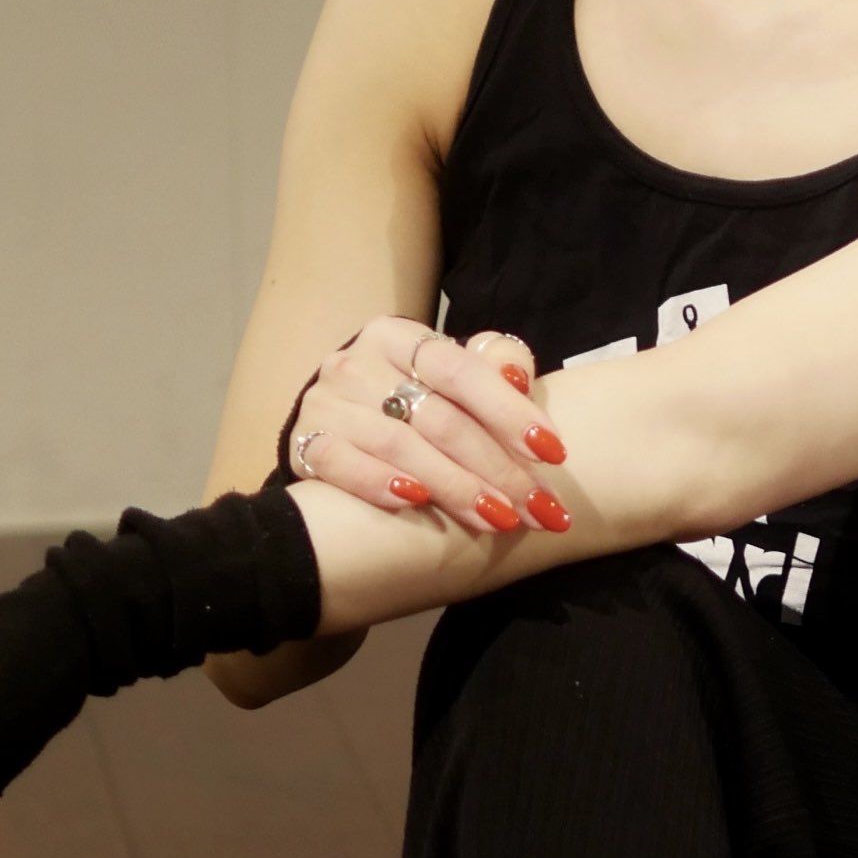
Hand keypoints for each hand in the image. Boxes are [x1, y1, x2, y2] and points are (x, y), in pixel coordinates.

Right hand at [287, 322, 572, 536]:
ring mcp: (327, 402)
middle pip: (437, 417)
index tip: (553, 453)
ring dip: (454, 486)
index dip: (509, 411)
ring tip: (498, 519)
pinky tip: (416, 502)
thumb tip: (517, 375)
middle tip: (537, 508)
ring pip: (398, 445)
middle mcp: (359, 362)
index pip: (461, 370)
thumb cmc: (411, 398)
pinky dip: (378, 482)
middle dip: (495, 467)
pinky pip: (339, 463)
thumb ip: (493, 363)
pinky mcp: (304, 442)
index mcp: (401, 337)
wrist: (336, 421)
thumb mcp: (452, 372)